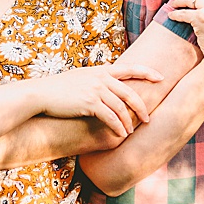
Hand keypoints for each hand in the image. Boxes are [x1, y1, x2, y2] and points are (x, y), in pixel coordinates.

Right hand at [27, 62, 164, 136]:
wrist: (41, 94)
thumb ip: (97, 76)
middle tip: (148, 119)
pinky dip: (118, 127)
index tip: (161, 78)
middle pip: (130, 93)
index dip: (148, 72)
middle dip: (141, 108)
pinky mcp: (90, 103)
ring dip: (128, 122)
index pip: (131, 68)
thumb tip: (109, 73)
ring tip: (131, 132)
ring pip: (121, 108)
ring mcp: (96, 90)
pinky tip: (121, 134)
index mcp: (102, 70)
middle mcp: (101, 78)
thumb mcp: (81, 75)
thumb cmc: (60, 87)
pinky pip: (110, 117)